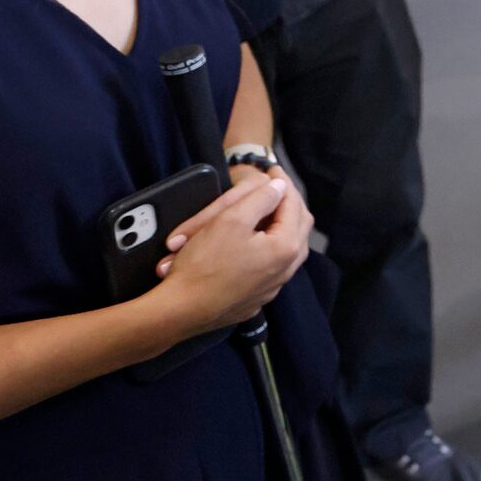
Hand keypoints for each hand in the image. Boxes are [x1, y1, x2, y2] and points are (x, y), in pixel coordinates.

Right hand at [150, 172, 309, 337]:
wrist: (180, 311)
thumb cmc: (204, 264)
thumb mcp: (231, 220)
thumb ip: (261, 199)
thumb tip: (279, 187)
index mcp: (285, 247)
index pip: (293, 205)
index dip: (283, 183)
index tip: (273, 170)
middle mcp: (286, 269)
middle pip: (300, 227)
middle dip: (290, 203)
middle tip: (276, 187)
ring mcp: (273, 287)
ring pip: (290, 248)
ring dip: (284, 226)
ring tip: (271, 210)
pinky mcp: (257, 298)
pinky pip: (274, 266)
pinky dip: (272, 247)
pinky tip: (259, 242)